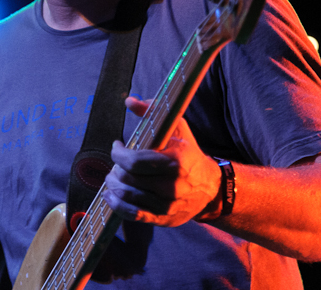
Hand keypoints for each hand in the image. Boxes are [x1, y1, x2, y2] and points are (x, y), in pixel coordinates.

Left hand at [103, 97, 221, 226]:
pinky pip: (132, 214)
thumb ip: (153, 111)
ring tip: (112, 177)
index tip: (116, 146)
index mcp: (175, 161)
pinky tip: (110, 195)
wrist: (210, 187)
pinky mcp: (162, 218)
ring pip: (127, 196)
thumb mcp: (178, 129)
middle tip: (115, 163)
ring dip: (113, 185)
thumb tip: (129, 101)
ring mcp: (167, 204)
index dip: (118, 154)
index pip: (135, 161)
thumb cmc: (189, 153)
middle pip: (128, 178)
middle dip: (115, 169)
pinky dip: (116, 204)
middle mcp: (172, 186)